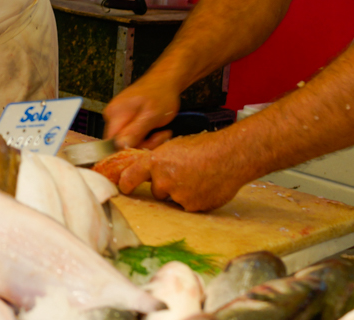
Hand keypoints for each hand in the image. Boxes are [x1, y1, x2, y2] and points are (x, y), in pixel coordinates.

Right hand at [103, 68, 182, 149]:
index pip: (111, 144)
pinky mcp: (122, 117)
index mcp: (114, 115)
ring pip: (126, 140)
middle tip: (160, 136)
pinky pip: (130, 134)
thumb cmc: (160, 94)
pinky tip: (153, 127)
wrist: (164, 79)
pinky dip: (143, 135)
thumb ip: (135, 131)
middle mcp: (110, 115)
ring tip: (160, 131)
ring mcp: (116, 116)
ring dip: (145, 140)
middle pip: (120, 143)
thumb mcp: (151, 116)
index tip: (149, 144)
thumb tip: (119, 147)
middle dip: (142, 144)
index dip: (129, 149)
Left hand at [117, 132, 250, 211]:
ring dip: (181, 192)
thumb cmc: (205, 147)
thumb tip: (150, 168)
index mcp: (156, 162)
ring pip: (173, 199)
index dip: (126, 183)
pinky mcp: (192, 207)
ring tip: (197, 178)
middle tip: (183, 174)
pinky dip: (195, 199)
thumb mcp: (175, 146)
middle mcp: (163, 180)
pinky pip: (188, 206)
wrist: (229, 156)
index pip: (131, 176)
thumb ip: (160, 159)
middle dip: (165, 185)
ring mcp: (177, 195)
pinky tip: (206, 186)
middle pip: (156, 190)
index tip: (124, 188)